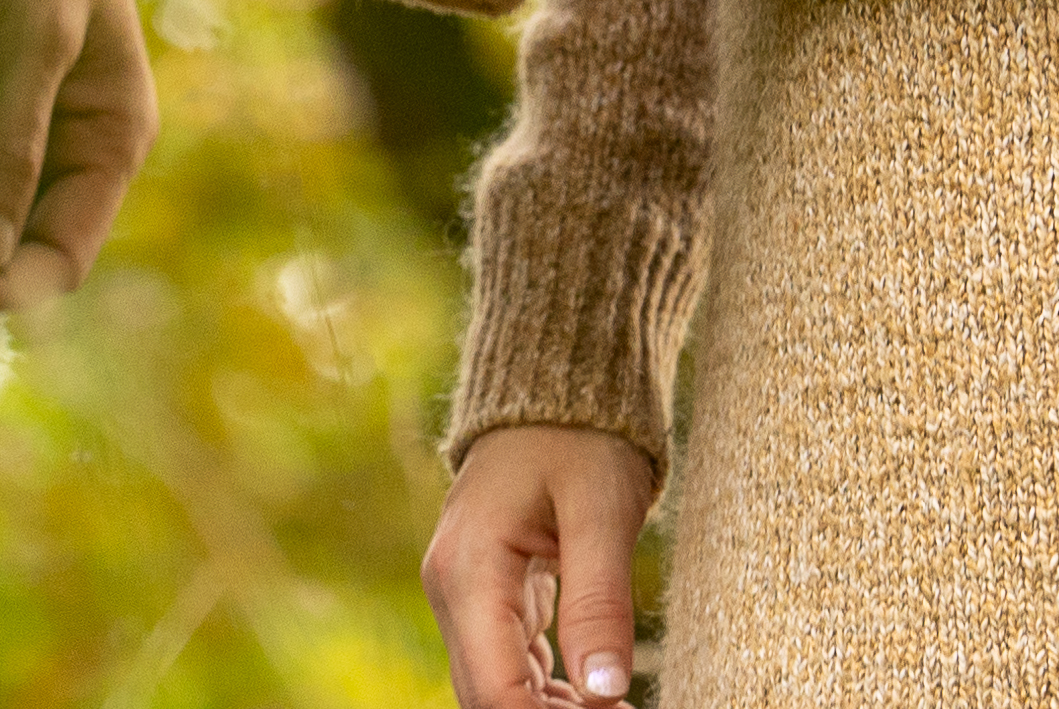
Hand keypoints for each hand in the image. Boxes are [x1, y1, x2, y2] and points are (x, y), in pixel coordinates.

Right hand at [423, 422, 656, 706]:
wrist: (556, 383)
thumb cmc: (581, 432)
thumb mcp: (602, 510)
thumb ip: (599, 601)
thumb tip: (606, 694)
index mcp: (470, 572)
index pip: (495, 691)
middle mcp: (453, 589)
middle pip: (488, 697)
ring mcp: (464, 591)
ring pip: (496, 685)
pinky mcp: (487, 591)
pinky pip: (507, 661)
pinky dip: (546, 690)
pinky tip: (595, 698)